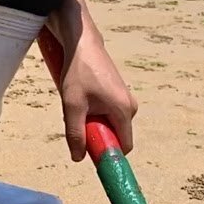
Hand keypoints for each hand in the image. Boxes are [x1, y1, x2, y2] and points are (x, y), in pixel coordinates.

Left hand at [58, 33, 137, 161]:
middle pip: (114, 136)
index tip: (89, 154)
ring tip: (78, 106)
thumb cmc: (78, 73)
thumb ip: (75, 134)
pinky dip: (93, 113)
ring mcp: (125, 100)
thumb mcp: (72, 107)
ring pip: (108, 125)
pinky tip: (81, 99)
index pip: (124, 147)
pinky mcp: (118, 94)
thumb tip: (78, 158)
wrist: (82, 44)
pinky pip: (107, 115)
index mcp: (124, 111)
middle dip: (95, 136)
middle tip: (77, 121)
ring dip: (91, 123)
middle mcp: (130, 107)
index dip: (107, 154)